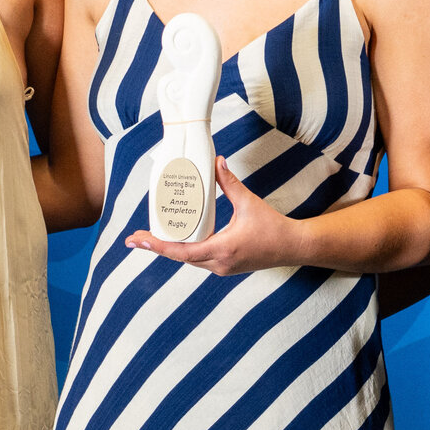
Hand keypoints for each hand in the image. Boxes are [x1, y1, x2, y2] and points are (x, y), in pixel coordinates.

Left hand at [123, 157, 310, 276]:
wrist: (294, 246)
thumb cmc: (273, 227)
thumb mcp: (248, 202)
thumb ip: (229, 183)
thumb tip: (216, 162)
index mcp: (221, 250)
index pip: (181, 251)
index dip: (156, 246)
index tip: (137, 241)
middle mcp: (218, 263)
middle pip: (179, 257)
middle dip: (157, 246)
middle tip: (135, 238)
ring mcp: (222, 267)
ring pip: (188, 259)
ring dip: (170, 249)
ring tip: (150, 237)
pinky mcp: (226, 266)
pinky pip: (199, 259)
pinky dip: (185, 249)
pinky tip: (175, 239)